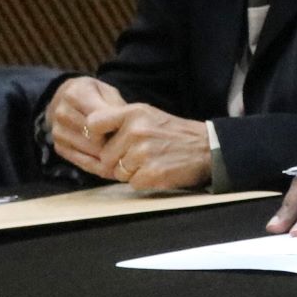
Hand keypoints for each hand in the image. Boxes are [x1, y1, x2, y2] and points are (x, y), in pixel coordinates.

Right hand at [45, 76, 125, 173]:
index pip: (97, 119)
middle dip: (114, 143)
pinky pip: (81, 162)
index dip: (116, 128)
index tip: (130, 132)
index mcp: (74, 94)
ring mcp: (57, 132)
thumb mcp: (108, 93)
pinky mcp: (59, 147)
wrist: (68, 101)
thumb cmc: (95, 96)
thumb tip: (128, 127)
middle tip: (130, 146)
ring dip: (108, 156)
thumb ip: (116, 107)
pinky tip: (111, 163)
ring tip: (124, 153)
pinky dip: (99, 165)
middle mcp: (62, 113)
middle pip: (93, 137)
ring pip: (89, 151)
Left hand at [84, 102, 210, 190]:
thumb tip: (87, 138)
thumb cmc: (174, 134)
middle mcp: (137, 130)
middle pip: (105, 156)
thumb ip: (118, 122)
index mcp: (134, 113)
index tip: (106, 141)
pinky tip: (159, 170)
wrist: (208, 148)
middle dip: (119, 161)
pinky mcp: (152, 172)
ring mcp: (144, 152)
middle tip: (142, 154)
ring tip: (153, 161)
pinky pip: (132, 183)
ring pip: (118, 172)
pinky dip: (144, 181)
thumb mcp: (147, 116)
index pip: (93, 124)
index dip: (95, 137)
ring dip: (132, 172)